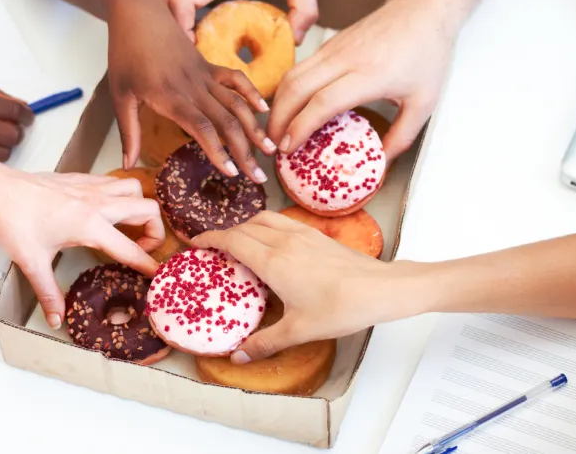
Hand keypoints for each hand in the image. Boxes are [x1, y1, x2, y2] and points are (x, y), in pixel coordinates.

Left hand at [0, 168, 163, 328]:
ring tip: (128, 227)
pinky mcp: (82, 179)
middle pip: (148, 210)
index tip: (158, 275)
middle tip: (140, 248)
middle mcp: (98, 204)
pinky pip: (115, 182)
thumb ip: (49, 293)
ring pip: (135, 189)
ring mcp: (92, 187)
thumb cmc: (13, 222)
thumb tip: (56, 319)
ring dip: (140, 207)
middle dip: (155, 231)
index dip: (148, 264)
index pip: (131, 249)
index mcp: (90, 226)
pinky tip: (107, 210)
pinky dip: (122, 195)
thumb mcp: (32, 262)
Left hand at [107, 0, 274, 180]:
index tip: (231, 174)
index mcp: (169, 96)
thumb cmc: (124, 55)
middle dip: (245, 151)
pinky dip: (252, 93)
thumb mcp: (119, 95)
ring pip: (236, 103)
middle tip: (258, 177)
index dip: (219, 151)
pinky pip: (236, 79)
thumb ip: (128, 132)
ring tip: (270, 150)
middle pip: (226, 121)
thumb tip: (129, 164)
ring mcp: (204, 74)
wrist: (137, 13)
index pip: (201, 128)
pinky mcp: (209, 65)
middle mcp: (193, 86)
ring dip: (255, 128)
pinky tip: (265, 111)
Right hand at [154, 0, 317, 42]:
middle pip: (164, 4)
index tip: (195, 53)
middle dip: (173, 33)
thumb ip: (304, 9)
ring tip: (187, 44)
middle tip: (190, 57)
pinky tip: (185, 24)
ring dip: (168, 21)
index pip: (181, 3)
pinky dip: (168, 7)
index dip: (181, 32)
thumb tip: (295, 40)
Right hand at [192, 211, 409, 362]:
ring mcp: (303, 234)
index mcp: (273, 260)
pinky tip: (274, 244)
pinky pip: (284, 222)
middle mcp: (284, 241)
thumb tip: (237, 357)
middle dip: (225, 234)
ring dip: (247, 226)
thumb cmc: (339, 308)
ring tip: (241, 243)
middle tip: (214, 249)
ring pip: (265, 218)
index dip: (210, 239)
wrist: (379, 289)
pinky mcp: (318, 235)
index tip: (195, 243)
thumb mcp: (298, 330)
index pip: (232, 240)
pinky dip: (268, 226)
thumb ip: (264, 342)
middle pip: (245, 227)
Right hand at [268, 0, 449, 159]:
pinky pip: (300, 67)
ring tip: (275, 129)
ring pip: (292, 75)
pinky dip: (287, 89)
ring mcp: (334, 48)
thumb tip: (381, 163)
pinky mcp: (330, 44)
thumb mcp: (424, 102)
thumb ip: (402, 136)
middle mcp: (346, 59)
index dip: (301, 127)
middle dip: (278, 119)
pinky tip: (289, 107)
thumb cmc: (426, 54)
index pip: (323, 102)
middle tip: (272, 145)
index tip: (288, 149)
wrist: (423, 9)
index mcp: (370, 75)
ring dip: (277, 103)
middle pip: (297, 88)